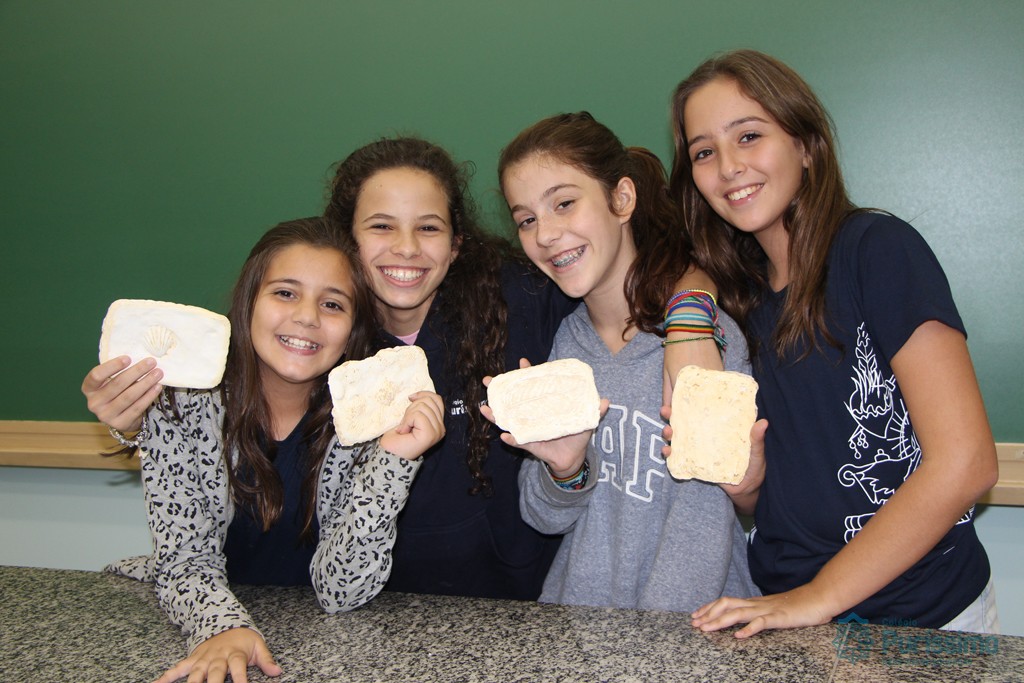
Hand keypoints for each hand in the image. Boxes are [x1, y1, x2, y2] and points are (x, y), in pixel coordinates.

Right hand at [82, 356, 163, 432]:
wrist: (120, 417)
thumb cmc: (116, 391)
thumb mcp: (111, 381)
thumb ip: (118, 371)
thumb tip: (140, 357)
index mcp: (89, 389)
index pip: (96, 375)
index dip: (112, 366)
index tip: (128, 358)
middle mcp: (94, 403)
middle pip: (117, 384)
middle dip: (136, 371)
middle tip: (151, 362)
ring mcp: (106, 415)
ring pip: (129, 396)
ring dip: (146, 383)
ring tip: (158, 373)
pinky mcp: (120, 423)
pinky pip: (137, 407)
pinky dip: (149, 396)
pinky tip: (157, 387)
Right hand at [152, 627, 280, 682]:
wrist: (225, 623)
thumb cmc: (243, 639)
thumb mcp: (258, 645)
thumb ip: (266, 660)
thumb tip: (277, 672)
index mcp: (234, 655)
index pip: (238, 670)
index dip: (241, 681)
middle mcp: (217, 658)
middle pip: (213, 675)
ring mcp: (202, 660)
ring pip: (194, 675)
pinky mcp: (192, 660)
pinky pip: (177, 669)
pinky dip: (165, 677)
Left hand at [380, 391, 445, 459]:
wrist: (389, 453)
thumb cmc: (398, 436)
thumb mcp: (411, 416)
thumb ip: (420, 406)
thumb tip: (416, 395)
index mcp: (439, 423)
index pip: (437, 399)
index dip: (423, 394)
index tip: (410, 398)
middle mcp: (441, 428)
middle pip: (428, 401)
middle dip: (412, 407)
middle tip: (405, 422)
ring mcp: (437, 432)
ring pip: (422, 407)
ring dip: (408, 416)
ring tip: (404, 428)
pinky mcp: (430, 434)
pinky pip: (417, 415)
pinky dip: (406, 421)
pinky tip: (403, 431)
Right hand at [481, 359, 607, 477]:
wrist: (574, 457)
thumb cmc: (576, 434)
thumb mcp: (586, 420)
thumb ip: (594, 410)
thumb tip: (605, 400)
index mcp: (543, 404)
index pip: (533, 386)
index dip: (526, 374)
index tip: (522, 362)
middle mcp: (531, 414)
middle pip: (512, 400)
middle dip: (498, 390)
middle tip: (487, 380)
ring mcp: (528, 428)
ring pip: (507, 420)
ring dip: (495, 414)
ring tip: (485, 408)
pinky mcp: (529, 444)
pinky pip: (518, 442)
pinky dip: (512, 439)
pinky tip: (505, 436)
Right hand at [660, 408, 766, 515]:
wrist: (745, 493)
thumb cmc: (753, 470)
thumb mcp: (756, 454)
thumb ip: (756, 441)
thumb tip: (763, 423)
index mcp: (719, 429)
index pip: (702, 413)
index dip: (689, 404)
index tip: (678, 395)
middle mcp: (706, 437)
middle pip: (685, 423)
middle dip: (671, 416)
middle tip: (666, 412)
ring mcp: (698, 451)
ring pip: (678, 439)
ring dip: (668, 434)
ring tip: (667, 433)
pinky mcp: (693, 465)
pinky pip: (678, 458)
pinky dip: (670, 455)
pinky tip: (667, 452)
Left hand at [691, 583, 835, 637]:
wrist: (820, 598)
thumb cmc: (798, 605)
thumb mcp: (773, 610)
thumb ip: (758, 614)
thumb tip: (744, 621)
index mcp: (754, 602)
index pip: (726, 602)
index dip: (709, 608)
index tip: (695, 615)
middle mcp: (756, 604)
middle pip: (726, 604)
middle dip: (708, 614)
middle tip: (694, 624)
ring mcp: (767, 609)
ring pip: (738, 613)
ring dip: (720, 621)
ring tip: (706, 628)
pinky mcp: (779, 617)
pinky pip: (762, 622)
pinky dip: (749, 629)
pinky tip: (739, 636)